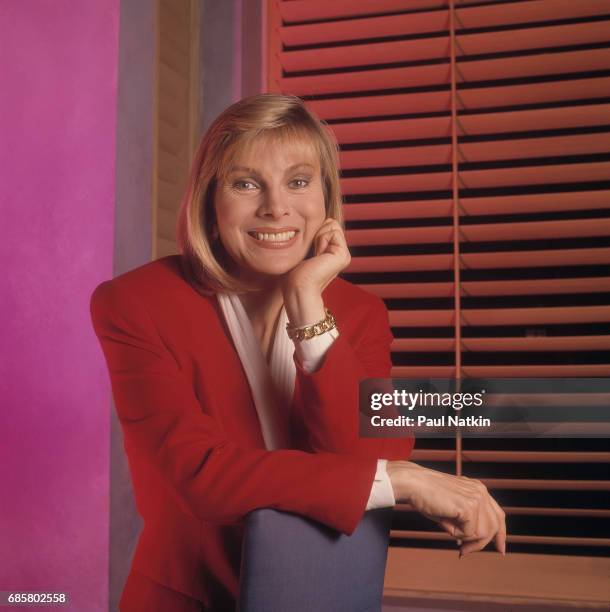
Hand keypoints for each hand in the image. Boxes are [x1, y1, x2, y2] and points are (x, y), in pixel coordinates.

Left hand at [283, 218, 350, 293]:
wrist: (298, 288)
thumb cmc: (295, 272)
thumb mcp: (305, 249)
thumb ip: (315, 236)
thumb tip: (321, 219)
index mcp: (333, 253)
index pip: (327, 225)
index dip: (315, 231)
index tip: (309, 250)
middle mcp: (341, 254)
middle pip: (331, 223)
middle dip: (317, 232)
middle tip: (312, 252)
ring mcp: (344, 255)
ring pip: (332, 225)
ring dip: (318, 236)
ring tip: (314, 254)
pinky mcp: (343, 255)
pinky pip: (332, 231)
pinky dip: (321, 239)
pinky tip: (317, 255)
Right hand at [387, 461, 506, 557]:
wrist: (414, 483)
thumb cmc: (427, 495)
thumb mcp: (452, 507)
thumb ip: (466, 519)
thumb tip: (472, 541)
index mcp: (478, 489)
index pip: (498, 515)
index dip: (500, 534)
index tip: (500, 549)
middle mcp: (481, 492)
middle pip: (494, 527)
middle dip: (480, 544)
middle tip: (463, 551)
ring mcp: (476, 498)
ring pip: (483, 533)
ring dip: (465, 539)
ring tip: (447, 531)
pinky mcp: (469, 507)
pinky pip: (469, 533)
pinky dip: (455, 533)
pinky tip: (443, 521)